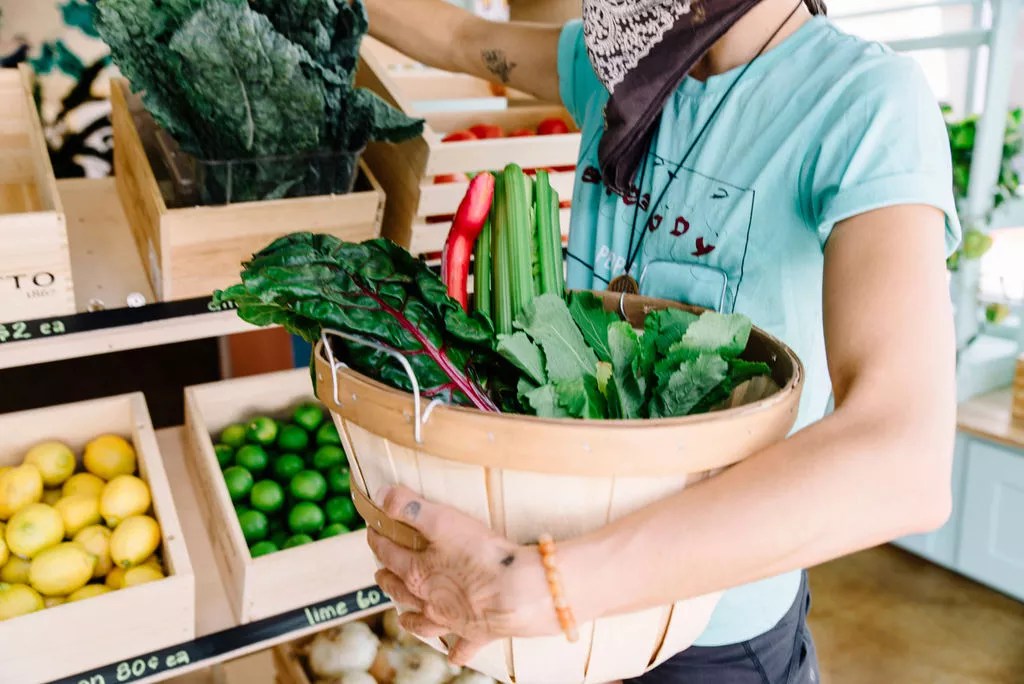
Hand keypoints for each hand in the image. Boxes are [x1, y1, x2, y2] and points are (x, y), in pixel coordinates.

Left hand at [367, 485, 559, 664]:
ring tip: (402, 617)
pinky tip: (453, 656)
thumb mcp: (443, 519)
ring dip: (409, 619)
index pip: (389, 553)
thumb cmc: (480, 554)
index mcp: (417, 572)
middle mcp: (428, 601)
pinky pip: (462, 649)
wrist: (515, 593)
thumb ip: (410, 507)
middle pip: (399, 589)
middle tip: (380, 573)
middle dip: (387, 579)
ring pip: (421, 622)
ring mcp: (451, 621)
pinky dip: (456, 652)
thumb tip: (380, 497)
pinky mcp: (476, 634)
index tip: (372, 531)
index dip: (378, 539)